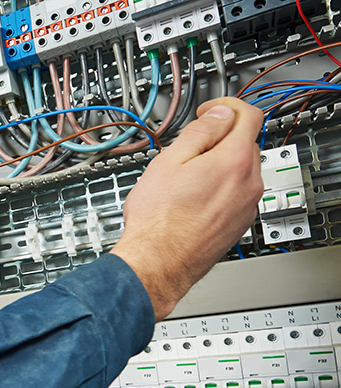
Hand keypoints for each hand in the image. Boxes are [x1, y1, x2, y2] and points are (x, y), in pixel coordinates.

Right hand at [111, 97, 263, 321]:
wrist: (159, 262)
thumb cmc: (158, 219)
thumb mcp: (169, 161)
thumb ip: (200, 132)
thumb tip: (219, 115)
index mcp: (234, 161)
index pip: (249, 115)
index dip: (228, 106)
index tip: (211, 111)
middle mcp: (249, 183)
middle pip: (246, 142)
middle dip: (222, 137)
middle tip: (191, 146)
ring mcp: (247, 206)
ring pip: (243, 170)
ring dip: (222, 164)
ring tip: (187, 177)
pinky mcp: (239, 223)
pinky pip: (237, 194)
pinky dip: (221, 187)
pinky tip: (193, 199)